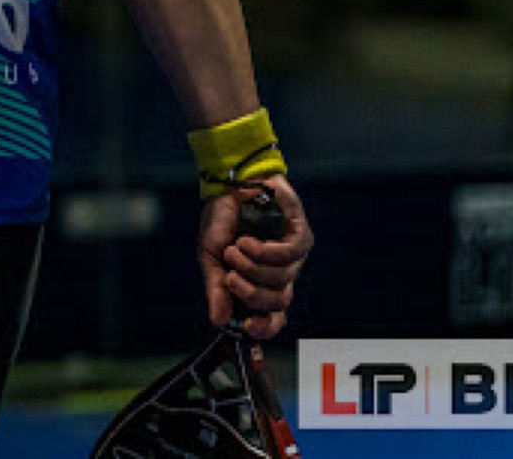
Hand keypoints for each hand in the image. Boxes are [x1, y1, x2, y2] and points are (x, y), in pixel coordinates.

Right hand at [198, 174, 312, 339]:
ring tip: (235, 249)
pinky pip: (289, 255)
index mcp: (261, 283)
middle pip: (279, 303)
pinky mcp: (301, 235)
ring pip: (283, 280)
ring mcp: (294, 257)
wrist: (228, 185)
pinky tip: (247, 240)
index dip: (264, 327)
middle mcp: (281, 274)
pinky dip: (263, 251)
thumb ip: (216, 288)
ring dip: (253, 267)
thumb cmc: (222, 221)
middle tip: (231, 279)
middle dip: (252, 295)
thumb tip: (218, 321)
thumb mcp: (211, 257)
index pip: (273, 317)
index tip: (247, 326)